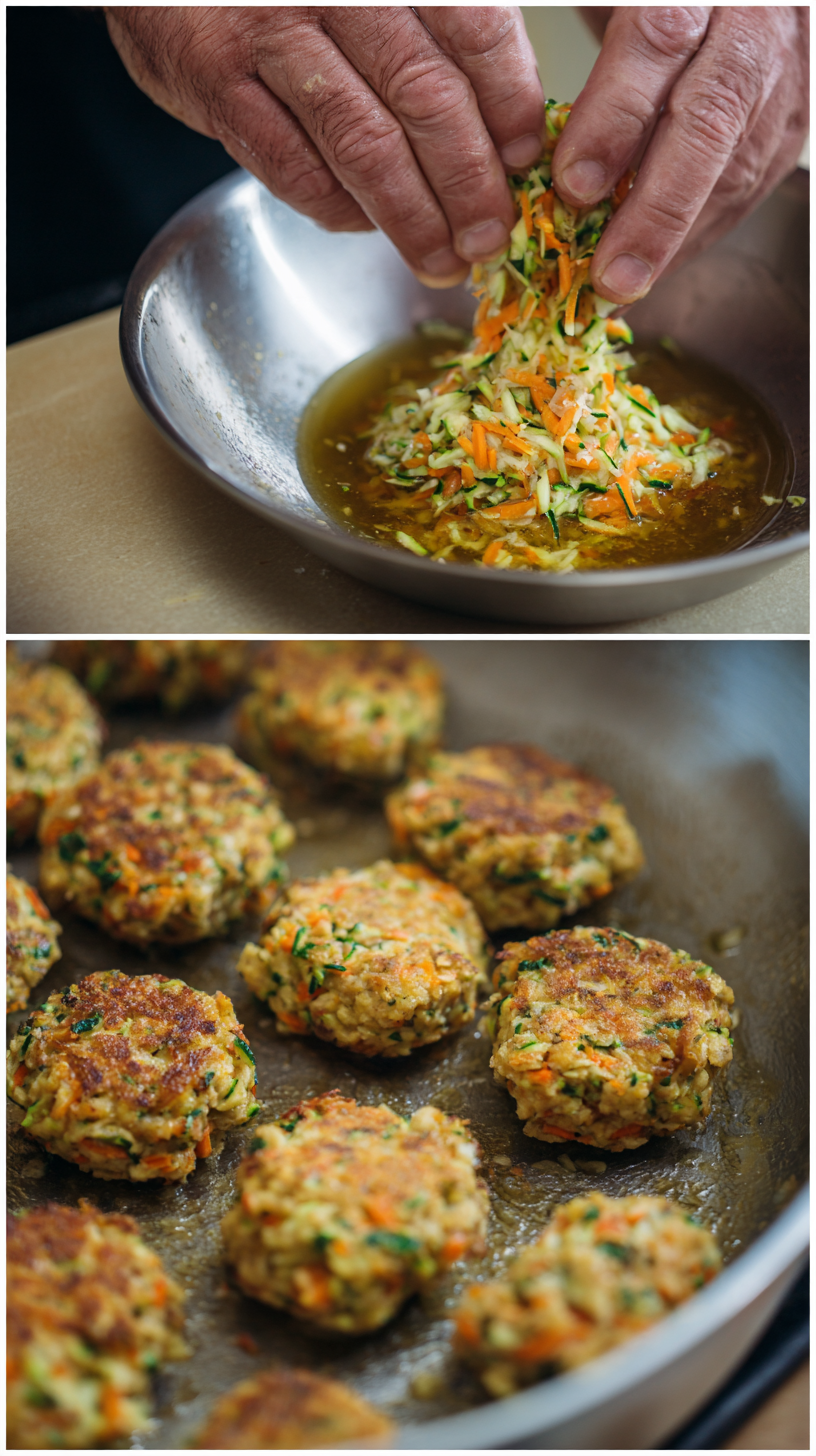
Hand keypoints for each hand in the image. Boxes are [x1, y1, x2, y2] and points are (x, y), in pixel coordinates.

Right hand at [105, 5, 543, 286]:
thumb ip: (435, 22)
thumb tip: (507, 116)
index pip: (475, 28)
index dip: (509, 103)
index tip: (526, 159)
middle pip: (424, 96)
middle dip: (468, 181)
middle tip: (492, 237)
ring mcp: (268, 32)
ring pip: (362, 142)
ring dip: (411, 216)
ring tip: (443, 260)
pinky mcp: (215, 80)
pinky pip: (292, 165)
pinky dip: (336, 209)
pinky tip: (366, 227)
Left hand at [553, 7, 808, 302]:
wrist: (734, 1)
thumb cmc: (654, 1)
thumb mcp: (611, 2)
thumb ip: (595, 50)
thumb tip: (534, 139)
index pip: (658, 41)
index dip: (613, 117)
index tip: (570, 184)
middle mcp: (750, 27)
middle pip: (709, 121)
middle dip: (655, 209)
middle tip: (610, 273)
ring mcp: (783, 79)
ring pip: (734, 167)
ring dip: (672, 238)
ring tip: (619, 286)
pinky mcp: (791, 125)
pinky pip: (745, 189)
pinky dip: (693, 236)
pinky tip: (653, 267)